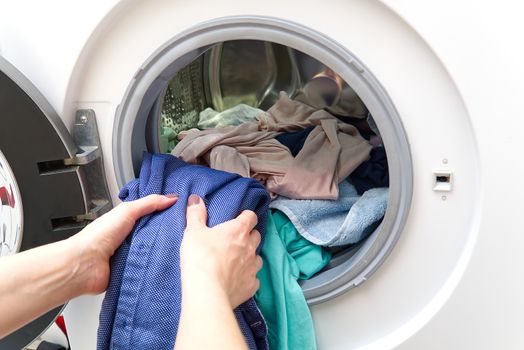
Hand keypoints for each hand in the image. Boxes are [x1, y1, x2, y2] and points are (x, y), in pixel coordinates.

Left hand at [69, 194, 177, 294]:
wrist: (85, 265)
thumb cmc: (99, 236)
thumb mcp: (127, 211)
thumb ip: (149, 203)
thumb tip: (171, 198)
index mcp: (127, 221)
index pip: (152, 213)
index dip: (166, 211)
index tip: (184, 210)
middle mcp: (130, 237)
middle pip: (155, 232)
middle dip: (168, 232)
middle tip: (186, 230)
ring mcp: (131, 254)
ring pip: (154, 250)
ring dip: (163, 250)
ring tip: (180, 247)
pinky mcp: (132, 271)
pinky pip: (149, 267)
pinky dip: (156, 265)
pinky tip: (168, 263)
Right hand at [180, 194, 262, 308]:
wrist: (206, 291)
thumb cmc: (200, 257)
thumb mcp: (193, 232)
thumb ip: (196, 214)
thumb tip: (196, 199)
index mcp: (238, 230)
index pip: (251, 216)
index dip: (246, 216)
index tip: (239, 218)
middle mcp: (250, 247)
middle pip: (257, 236)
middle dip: (249, 236)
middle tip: (235, 240)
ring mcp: (253, 267)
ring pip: (257, 257)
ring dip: (250, 257)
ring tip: (237, 261)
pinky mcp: (251, 286)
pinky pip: (254, 279)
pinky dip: (248, 277)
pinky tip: (237, 280)